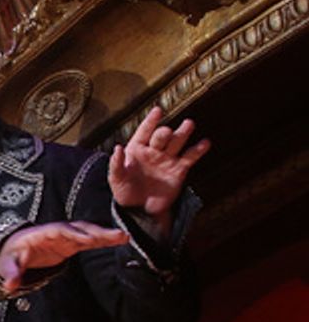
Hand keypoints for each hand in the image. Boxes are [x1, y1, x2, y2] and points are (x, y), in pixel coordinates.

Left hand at [0, 221, 127, 290]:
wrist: (14, 249)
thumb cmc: (11, 255)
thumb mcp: (7, 265)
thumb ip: (11, 274)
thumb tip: (9, 286)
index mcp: (41, 234)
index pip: (59, 231)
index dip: (74, 234)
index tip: (89, 239)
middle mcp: (56, 231)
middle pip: (78, 229)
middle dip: (97, 232)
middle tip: (117, 235)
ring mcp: (65, 236)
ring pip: (87, 232)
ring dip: (104, 234)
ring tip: (124, 237)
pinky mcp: (71, 243)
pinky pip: (89, 240)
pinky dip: (103, 240)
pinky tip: (120, 240)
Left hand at [108, 106, 209, 229]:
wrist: (140, 210)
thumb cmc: (125, 192)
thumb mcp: (116, 179)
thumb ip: (116, 164)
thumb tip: (117, 148)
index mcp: (136, 150)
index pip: (144, 132)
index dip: (150, 121)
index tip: (157, 111)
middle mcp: (153, 151)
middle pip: (162, 136)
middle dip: (164, 134)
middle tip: (166, 133)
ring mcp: (167, 159)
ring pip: (177, 142)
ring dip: (183, 133)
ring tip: (189, 124)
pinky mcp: (179, 170)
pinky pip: (190, 157)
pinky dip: (198, 150)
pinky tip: (205, 143)